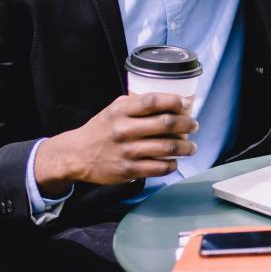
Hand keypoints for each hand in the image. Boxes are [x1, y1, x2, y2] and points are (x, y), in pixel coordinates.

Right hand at [35, 93, 198, 194]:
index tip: (186, 104)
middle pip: (166, 124)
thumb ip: (138, 104)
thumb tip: (173, 101)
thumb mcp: (114, 109)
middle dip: (187, 124)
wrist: (77, 155)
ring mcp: (127, 151)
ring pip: (167, 147)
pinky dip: (172, 163)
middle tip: (194, 125)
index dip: (174, 101)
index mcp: (120, 111)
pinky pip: (159, 167)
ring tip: (191, 146)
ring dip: (186, 146)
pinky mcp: (129, 170)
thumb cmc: (102, 129)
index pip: (152, 101)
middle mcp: (124, 130)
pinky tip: (174, 160)